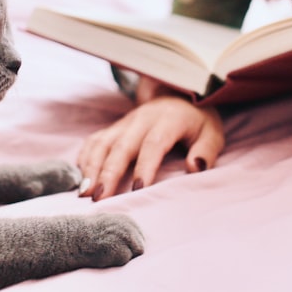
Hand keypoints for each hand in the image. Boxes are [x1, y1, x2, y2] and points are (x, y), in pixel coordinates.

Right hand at [77, 76, 223, 199]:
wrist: (178, 94)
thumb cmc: (196, 121)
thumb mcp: (212, 133)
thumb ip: (206, 150)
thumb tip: (194, 167)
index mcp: (167, 120)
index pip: (153, 144)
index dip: (145, 166)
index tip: (138, 189)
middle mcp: (141, 120)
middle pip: (121, 146)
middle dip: (108, 172)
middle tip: (98, 197)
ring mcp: (124, 123)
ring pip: (102, 143)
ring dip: (91, 167)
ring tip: (83, 192)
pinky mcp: (114, 128)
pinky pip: (94, 141)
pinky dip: (85, 157)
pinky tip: (80, 177)